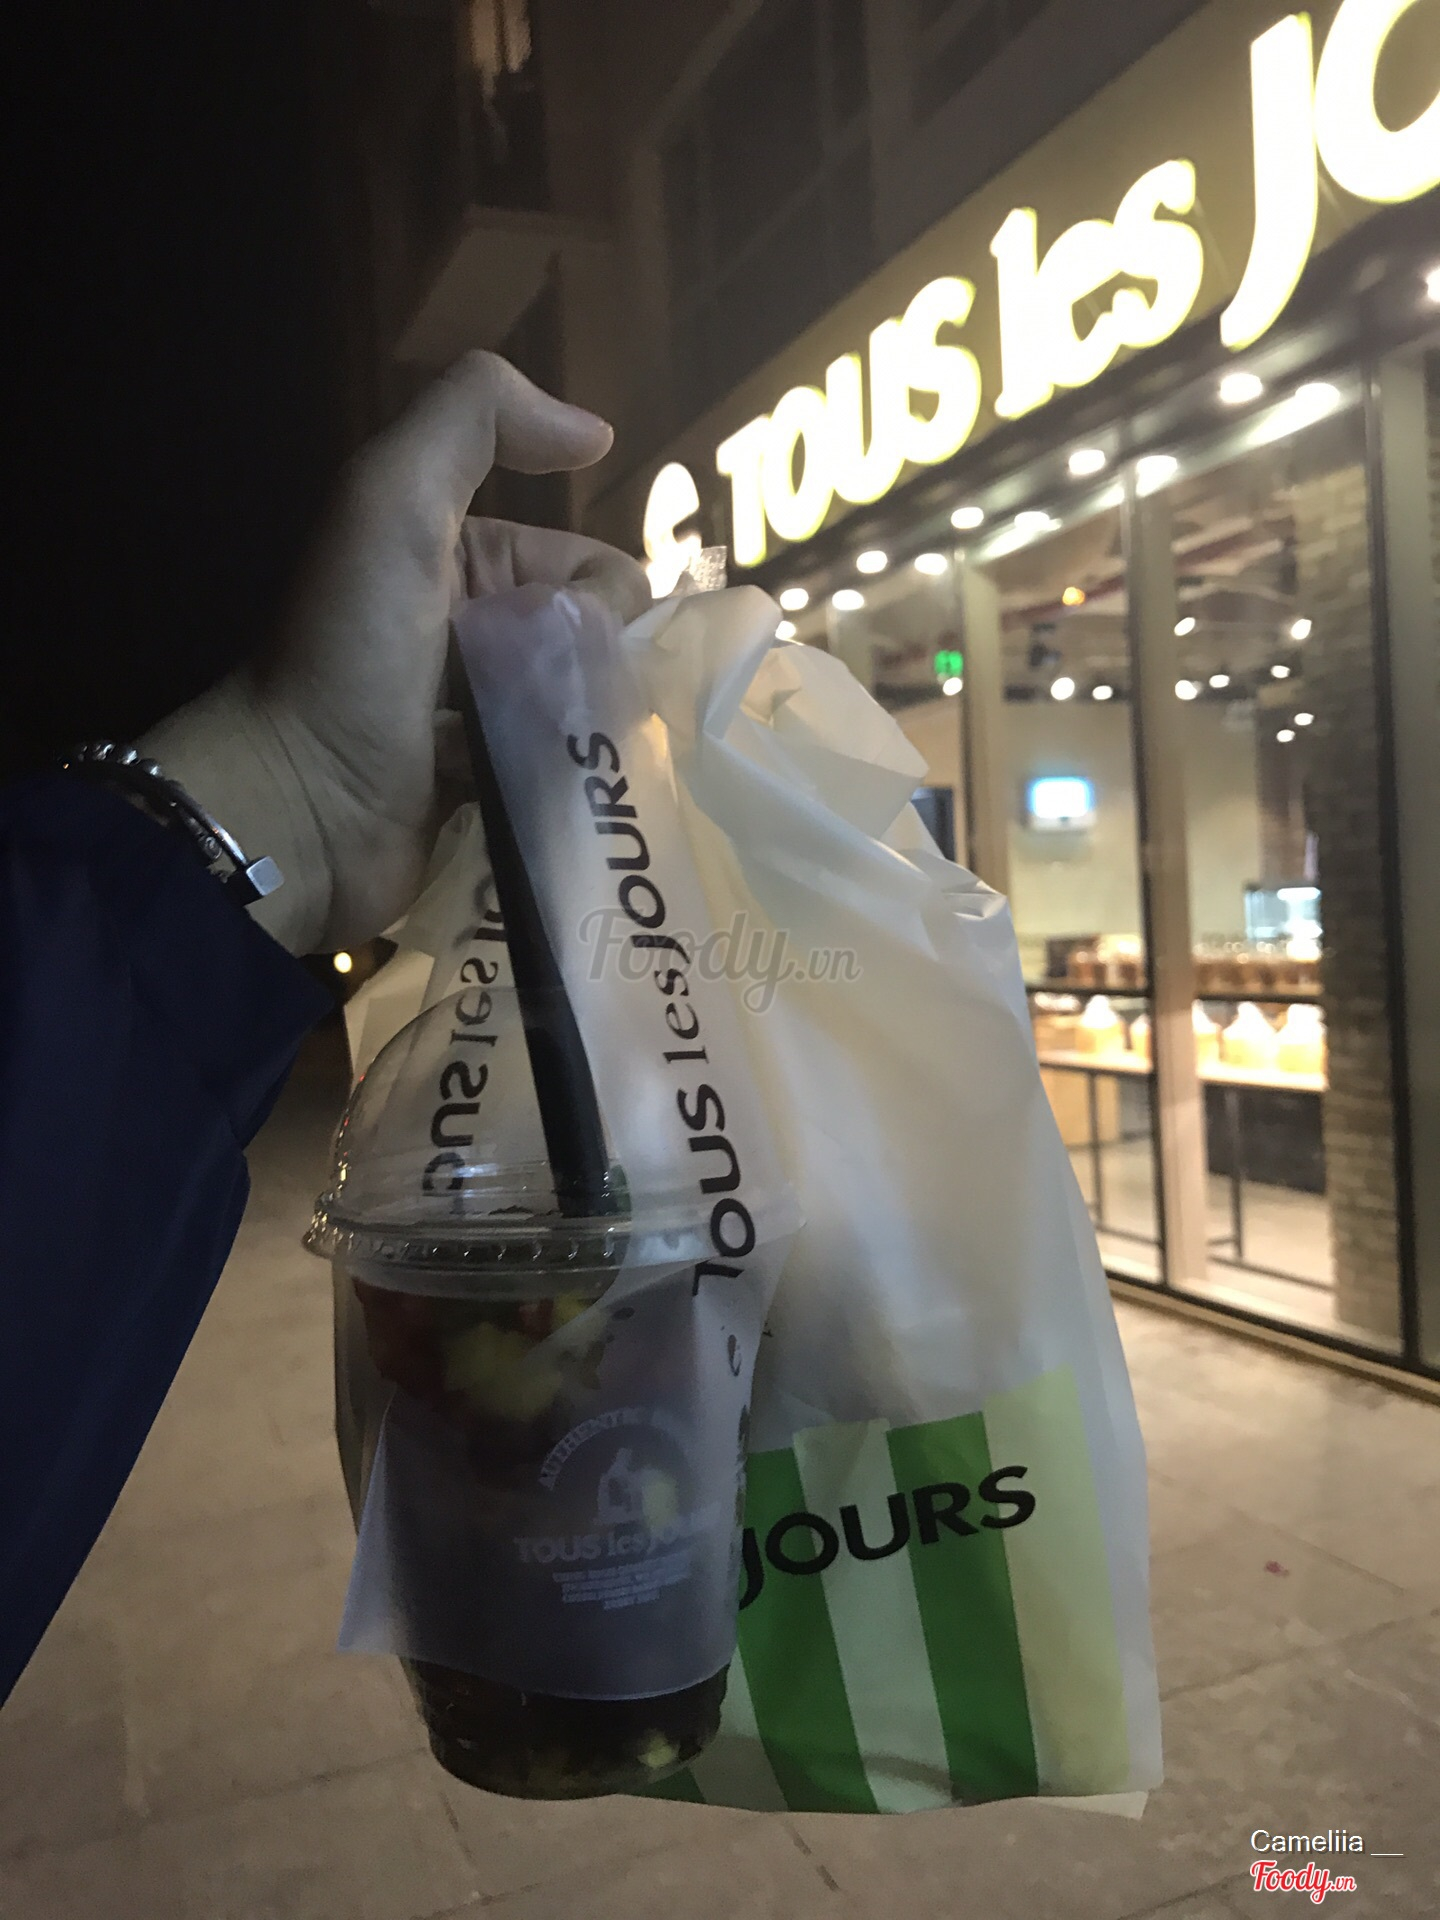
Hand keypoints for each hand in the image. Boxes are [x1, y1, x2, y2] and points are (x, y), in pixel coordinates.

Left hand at [142, 353, 650, 952]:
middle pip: (598, 639)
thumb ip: (478, 419)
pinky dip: (574, 780)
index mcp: (460, 554)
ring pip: (589, 707)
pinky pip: (566, 774)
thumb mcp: (394, 498)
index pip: (588, 563)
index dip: (603, 594)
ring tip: (567, 757)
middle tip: (560, 702)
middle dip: (603, 668)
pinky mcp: (489, 789)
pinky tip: (562, 792)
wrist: (296, 802)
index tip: (573, 633)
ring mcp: (484, 714)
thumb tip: (596, 433)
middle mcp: (475, 627)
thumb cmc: (350, 649)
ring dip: (594, 728)